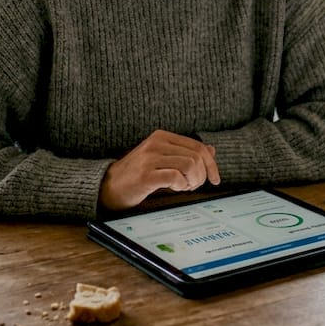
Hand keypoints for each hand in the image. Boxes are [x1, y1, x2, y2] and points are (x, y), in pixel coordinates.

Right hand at [99, 130, 220, 210]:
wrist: (109, 186)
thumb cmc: (138, 173)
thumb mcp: (164, 159)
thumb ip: (186, 153)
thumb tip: (211, 150)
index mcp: (162, 136)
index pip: (198, 146)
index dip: (211, 164)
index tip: (215, 179)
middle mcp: (156, 143)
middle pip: (196, 156)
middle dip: (201, 175)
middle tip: (192, 186)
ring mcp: (150, 158)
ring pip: (189, 165)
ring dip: (192, 181)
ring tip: (183, 187)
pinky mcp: (146, 175)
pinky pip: (176, 177)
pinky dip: (181, 186)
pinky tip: (174, 188)